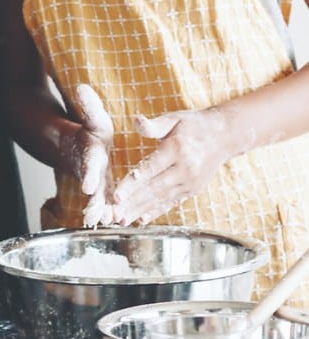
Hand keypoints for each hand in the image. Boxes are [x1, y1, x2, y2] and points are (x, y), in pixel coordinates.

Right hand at [64, 83, 115, 227]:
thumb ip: (89, 105)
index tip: (87, 185)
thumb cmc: (90, 131)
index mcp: (91, 155)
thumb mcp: (92, 117)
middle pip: (92, 190)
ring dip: (101, 213)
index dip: (88, 175)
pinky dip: (110, 215)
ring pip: (98, 202)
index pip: (88, 166)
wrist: (79, 147)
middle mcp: (91, 173)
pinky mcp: (104, 192)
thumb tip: (82, 87)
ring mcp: (97, 185)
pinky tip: (118, 225)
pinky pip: (108, 206)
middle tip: (94, 215)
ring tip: (105, 224)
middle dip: (93, 203)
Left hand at [112, 107, 231, 224]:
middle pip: (153, 189)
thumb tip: (135, 121)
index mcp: (177, 149)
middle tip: (113, 215)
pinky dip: (156, 211)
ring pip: (160, 198)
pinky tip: (142, 219)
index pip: (149, 169)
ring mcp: (190, 182)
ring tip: (122, 220)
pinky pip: (171, 202)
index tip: (116, 196)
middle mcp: (184, 169)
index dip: (131, 184)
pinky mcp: (193, 190)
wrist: (225, 136)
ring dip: (140, 210)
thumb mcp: (174, 119)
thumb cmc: (194, 124)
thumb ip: (154, 125)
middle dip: (132, 203)